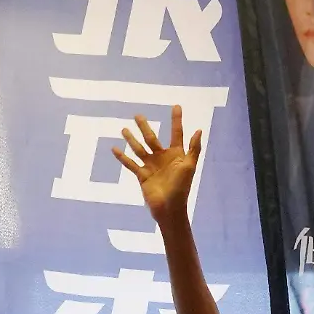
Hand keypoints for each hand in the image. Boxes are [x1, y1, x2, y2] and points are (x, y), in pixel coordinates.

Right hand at [114, 105, 202, 228]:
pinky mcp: (142, 175)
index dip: (176, 120)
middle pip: (152, 138)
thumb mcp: (189, 166)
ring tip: (124, 129)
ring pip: (139, 148)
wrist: (169, 207)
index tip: (176, 106)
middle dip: (144, 127)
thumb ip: (193, 149)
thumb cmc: (182, 187)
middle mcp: (162, 157)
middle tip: (137, 115)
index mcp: (176, 154)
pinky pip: (130, 164)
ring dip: (131, 139)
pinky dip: (122, 157)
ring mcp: (151, 165)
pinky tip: (114, 148)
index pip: (176, 133)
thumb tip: (198, 130)